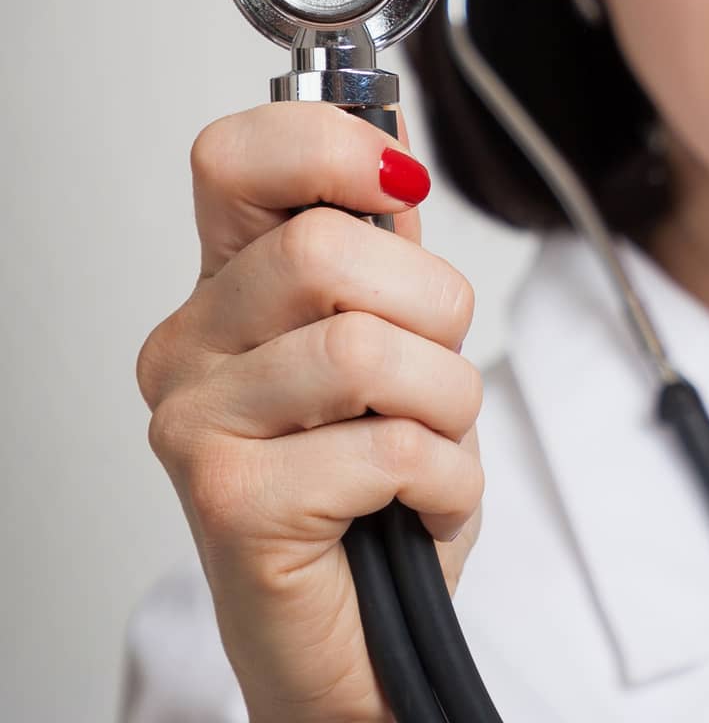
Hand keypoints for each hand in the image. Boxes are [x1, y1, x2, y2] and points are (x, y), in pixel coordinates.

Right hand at [136, 102, 484, 720]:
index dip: (330, 146)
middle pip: (324, 249)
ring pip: (366, 347)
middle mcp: (190, 345)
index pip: (234, 155)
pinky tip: (415, 503)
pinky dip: (444, 477)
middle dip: (433, 306)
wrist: (362, 634)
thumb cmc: (377, 482)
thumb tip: (396, 144)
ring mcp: (196, 423)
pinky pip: (387, 445)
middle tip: (435, 368)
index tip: (401, 185)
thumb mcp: (399, 338)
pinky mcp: (228, 502)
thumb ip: (385, 243)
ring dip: (448, 401)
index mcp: (229, 285)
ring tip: (429, 444)